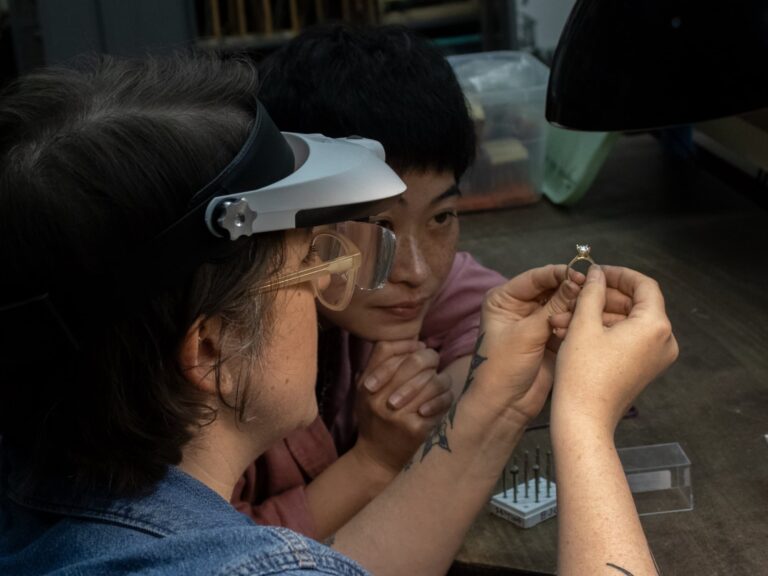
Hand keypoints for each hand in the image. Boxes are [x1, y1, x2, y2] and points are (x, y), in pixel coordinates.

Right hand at [354, 340, 453, 472]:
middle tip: (433, 365)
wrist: (377, 459)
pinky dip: (444, 400)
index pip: (386, 348)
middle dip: (430, 359)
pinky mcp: (416, 429)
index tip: (418, 348)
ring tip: (438, 384)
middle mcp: (378, 398)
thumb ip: (381, 366)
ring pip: (433, 381)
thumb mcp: (366, 392)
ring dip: (440, 380)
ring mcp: (398, 415)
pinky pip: (441, 403)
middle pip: (414, 362)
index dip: (407, 344)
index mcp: (366, 385)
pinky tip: (440, 402)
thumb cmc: (375, 419)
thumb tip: (416, 343)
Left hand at [466, 265, 583, 426]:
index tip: (582, 275)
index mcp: (504, 299)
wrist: (504, 406)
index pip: (536, 278)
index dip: (559, 274)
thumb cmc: (501, 367)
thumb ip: (553, 306)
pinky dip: (581, 322)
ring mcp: (537, 323)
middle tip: (597, 289)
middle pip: (553, 289)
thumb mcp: (527, 333)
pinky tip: (597, 320)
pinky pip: (570, 323)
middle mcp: (520, 307)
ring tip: (600, 305)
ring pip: (564, 306)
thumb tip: (577, 282)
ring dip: (580, 306)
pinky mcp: (552, 339)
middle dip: (573, 290)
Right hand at [552, 265, 678, 433]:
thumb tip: (597, 274)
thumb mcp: (584, 324)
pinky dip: (601, 333)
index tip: (595, 272)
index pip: (644, 285)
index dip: (618, 274)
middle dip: (599, 299)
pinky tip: (570, 332)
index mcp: (655, 326)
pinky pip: (625, 339)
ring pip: (625, 322)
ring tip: (562, 319)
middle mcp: (663, 340)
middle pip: (633, 304)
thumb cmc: (583, 374)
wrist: (584, 419)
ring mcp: (655, 356)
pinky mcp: (643, 368)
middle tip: (573, 296)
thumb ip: (592, 292)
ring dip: (594, 316)